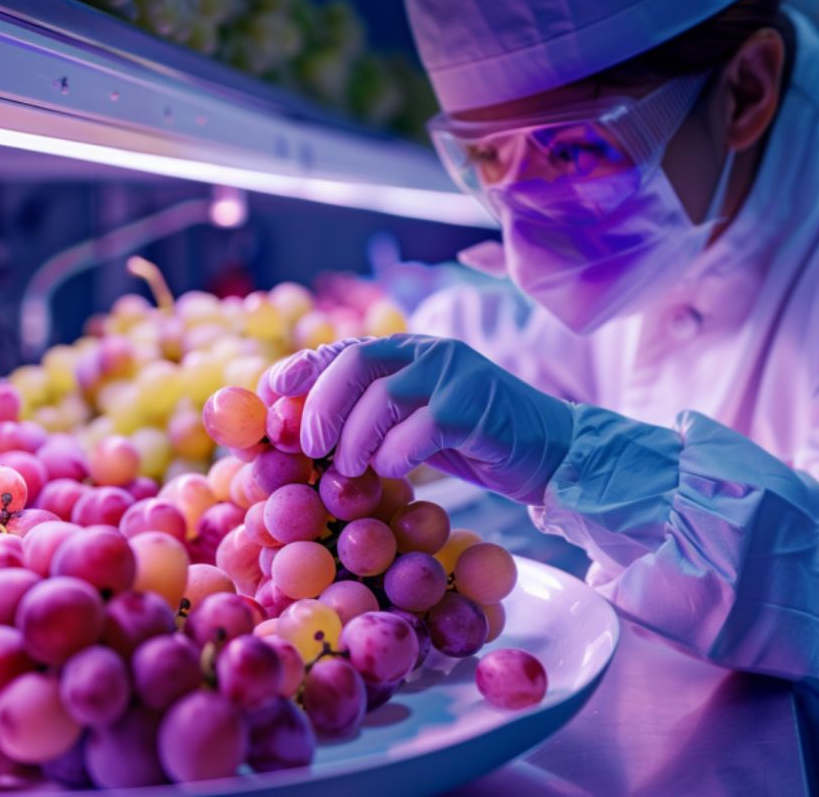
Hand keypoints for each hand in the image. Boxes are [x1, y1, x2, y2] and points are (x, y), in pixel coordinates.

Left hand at [268, 334, 573, 503]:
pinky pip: (422, 428)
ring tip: (350, 470)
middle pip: (358, 362)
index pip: (347, 348)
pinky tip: (397, 471)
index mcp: (411, 350)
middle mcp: (431, 351)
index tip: (269, 392)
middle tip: (310, 446)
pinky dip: (398, 455)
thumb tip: (304, 438)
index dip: (303, 366)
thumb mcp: (415, 423)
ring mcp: (457, 375)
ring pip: (385, 396)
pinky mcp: (477, 407)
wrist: (549, 451)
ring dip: (356, 439)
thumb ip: (373, 418)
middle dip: (322, 404)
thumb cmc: (474, 442)